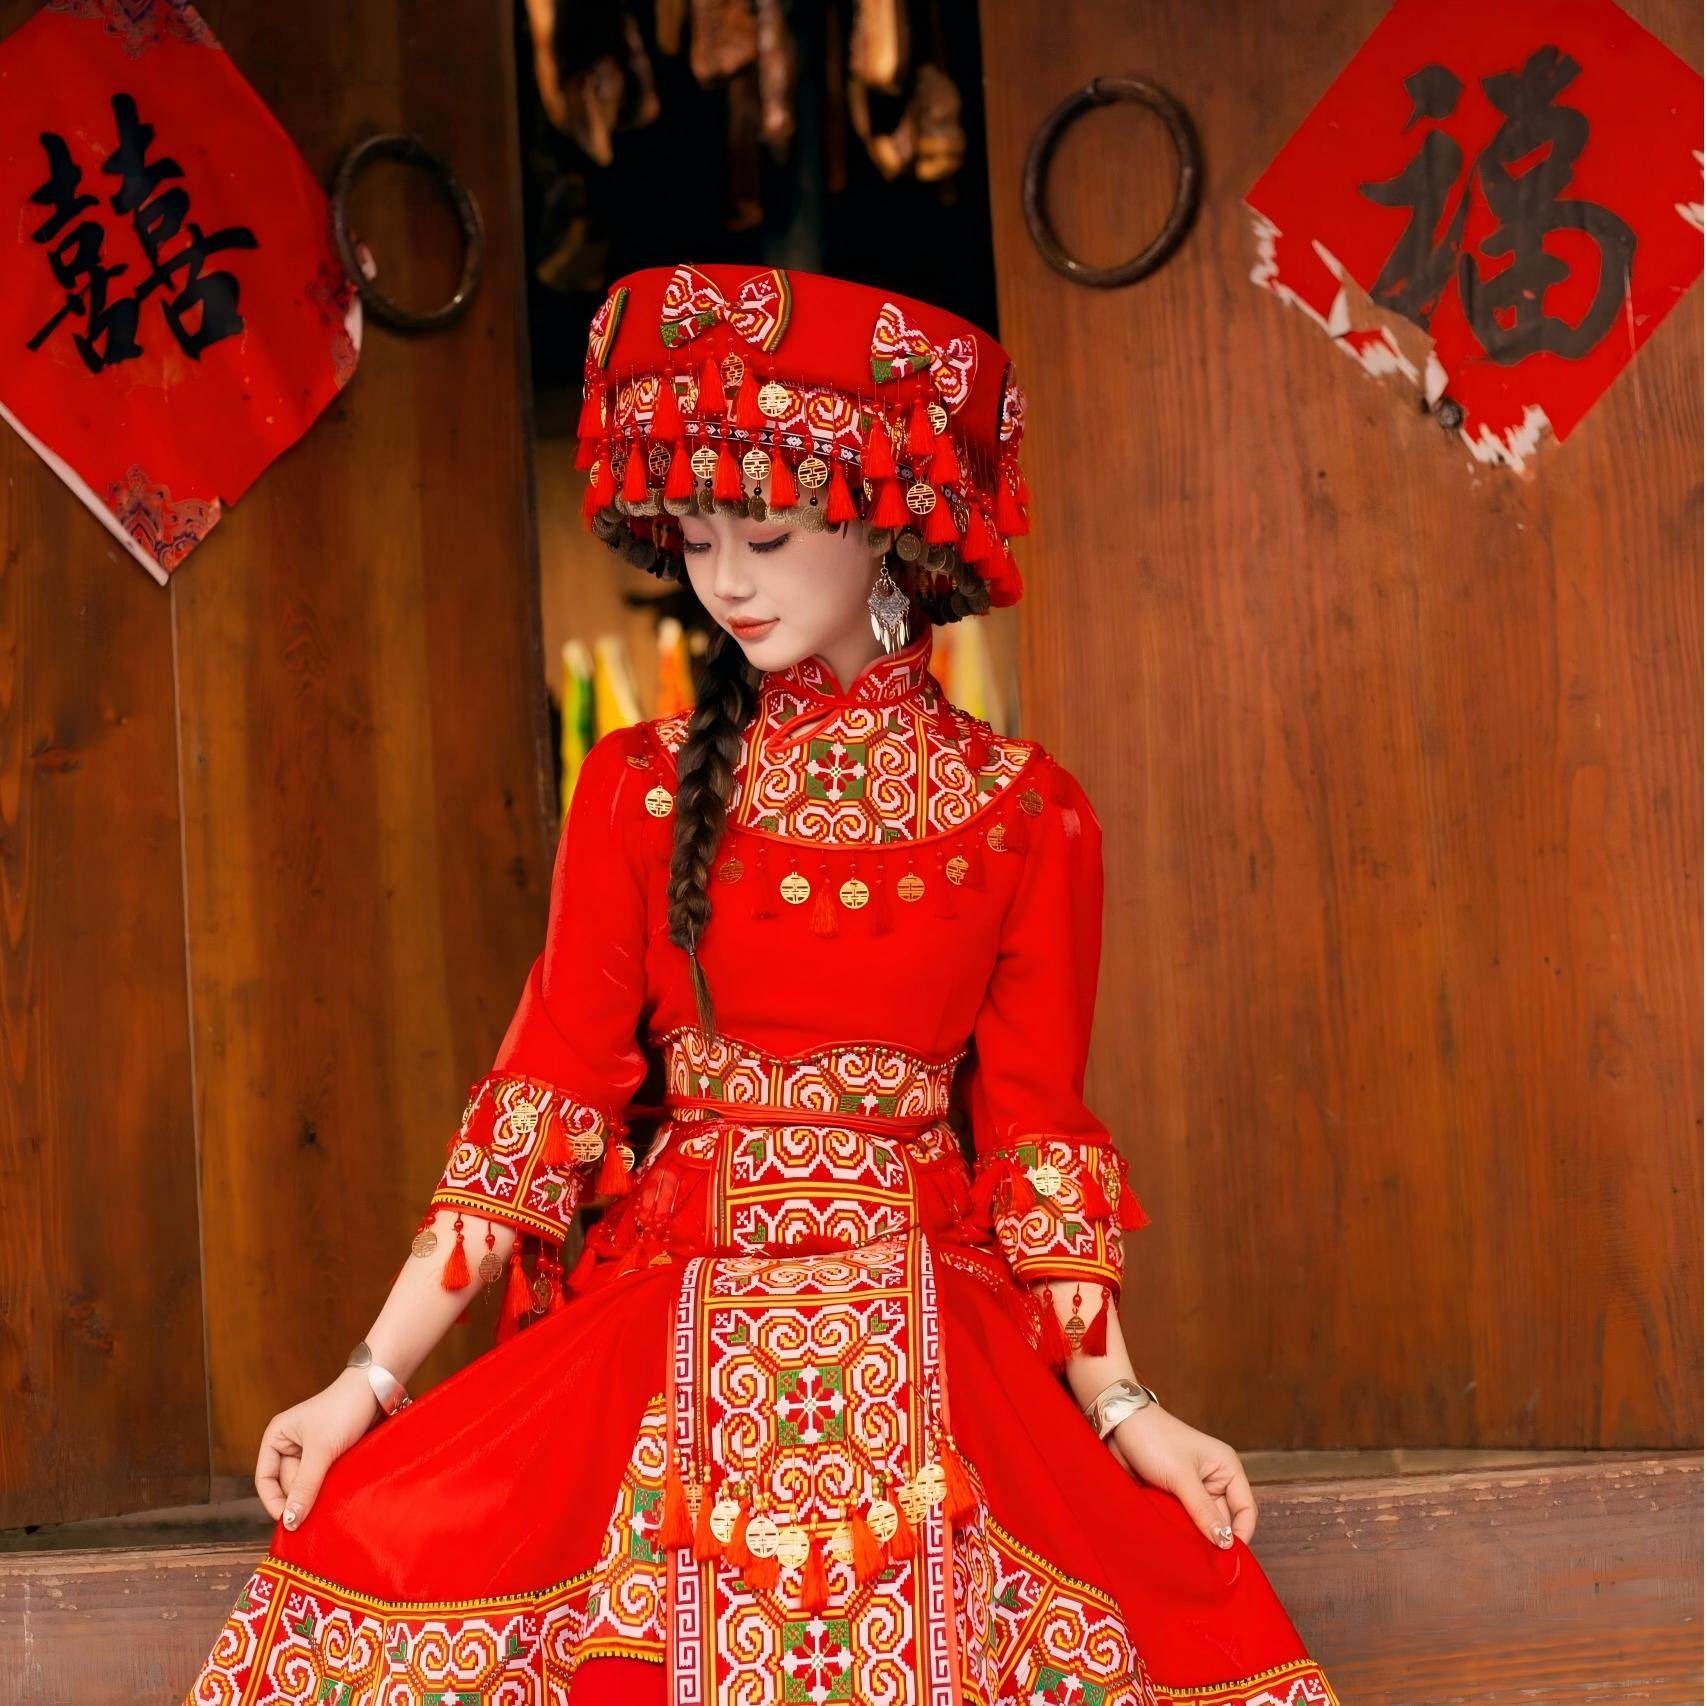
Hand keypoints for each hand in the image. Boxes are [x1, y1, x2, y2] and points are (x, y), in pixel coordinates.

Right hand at [255, 1367, 381, 1530]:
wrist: (376, 1389)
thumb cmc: (344, 1410)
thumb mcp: (321, 1450)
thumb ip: (305, 1486)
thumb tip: (289, 1522)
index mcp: (277, 1436)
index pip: (265, 1479)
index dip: (273, 1502)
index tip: (289, 1523)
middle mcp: (289, 1443)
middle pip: (287, 1484)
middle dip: (300, 1497)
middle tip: (317, 1513)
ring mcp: (310, 1449)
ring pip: (306, 1483)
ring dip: (315, 1494)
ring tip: (329, 1502)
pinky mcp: (329, 1452)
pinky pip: (322, 1478)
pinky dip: (328, 1487)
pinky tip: (337, 1495)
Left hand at [1103, 1401, 1256, 1548]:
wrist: (1119, 1426)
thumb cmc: (1154, 1439)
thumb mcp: (1181, 1476)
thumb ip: (1204, 1511)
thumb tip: (1226, 1543)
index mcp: (1226, 1468)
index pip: (1246, 1509)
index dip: (1240, 1534)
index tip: (1229, 1559)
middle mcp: (1215, 1479)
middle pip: (1225, 1520)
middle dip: (1216, 1540)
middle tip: (1207, 1565)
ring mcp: (1194, 1488)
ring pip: (1204, 1523)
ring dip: (1197, 1538)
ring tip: (1192, 1558)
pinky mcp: (1175, 1495)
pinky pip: (1185, 1521)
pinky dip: (1183, 1532)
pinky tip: (1177, 1546)